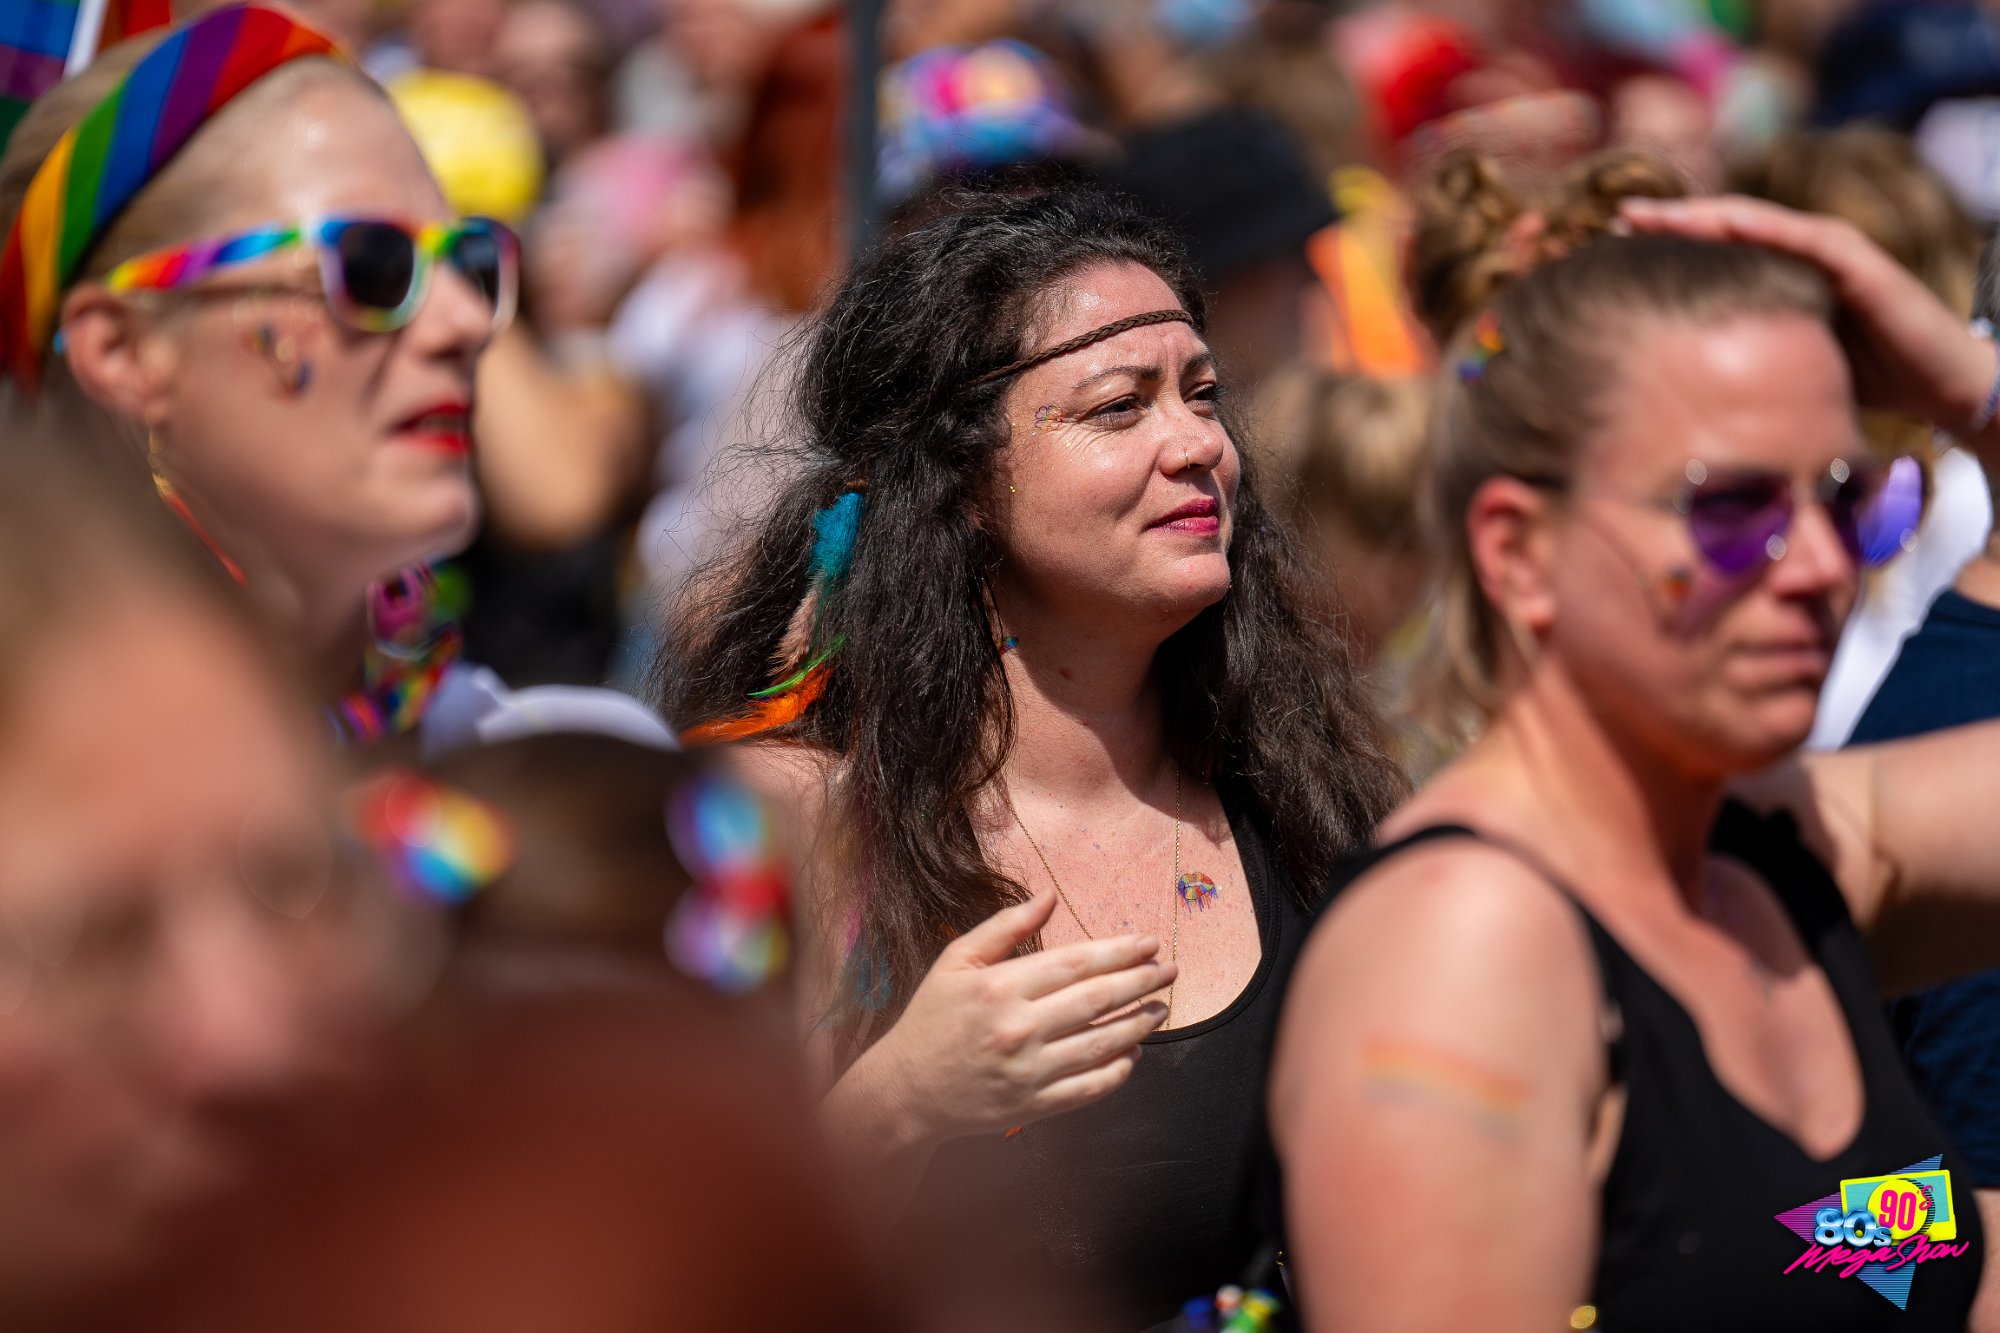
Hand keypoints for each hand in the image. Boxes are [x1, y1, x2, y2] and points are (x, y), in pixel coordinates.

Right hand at [856, 888, 1174, 1145]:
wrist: (905, 1090)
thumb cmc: (932, 1018)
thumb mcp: (955, 961)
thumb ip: (1004, 926)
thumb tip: (1050, 896)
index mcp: (999, 987)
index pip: (1076, 963)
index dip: (1119, 952)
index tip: (1150, 942)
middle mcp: (1017, 1028)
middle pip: (1097, 1000)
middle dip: (1141, 982)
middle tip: (1170, 970)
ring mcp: (1027, 1070)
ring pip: (1101, 1045)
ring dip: (1138, 1024)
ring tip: (1160, 1008)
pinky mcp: (1033, 1106)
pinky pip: (1089, 1088)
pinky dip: (1118, 1070)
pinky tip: (1134, 1053)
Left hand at [1619, 195, 1994, 430]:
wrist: (1938, 387)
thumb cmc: (1860, 383)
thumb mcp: (1779, 368)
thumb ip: (1737, 363)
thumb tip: (1669, 393)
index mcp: (1779, 277)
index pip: (1713, 252)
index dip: (1666, 246)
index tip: (1611, 249)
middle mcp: (1801, 254)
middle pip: (1725, 229)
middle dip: (1672, 222)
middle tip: (1617, 220)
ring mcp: (1831, 252)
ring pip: (1757, 222)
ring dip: (1705, 215)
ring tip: (1656, 215)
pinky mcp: (1860, 261)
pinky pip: (1805, 236)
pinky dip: (1764, 227)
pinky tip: (1724, 222)